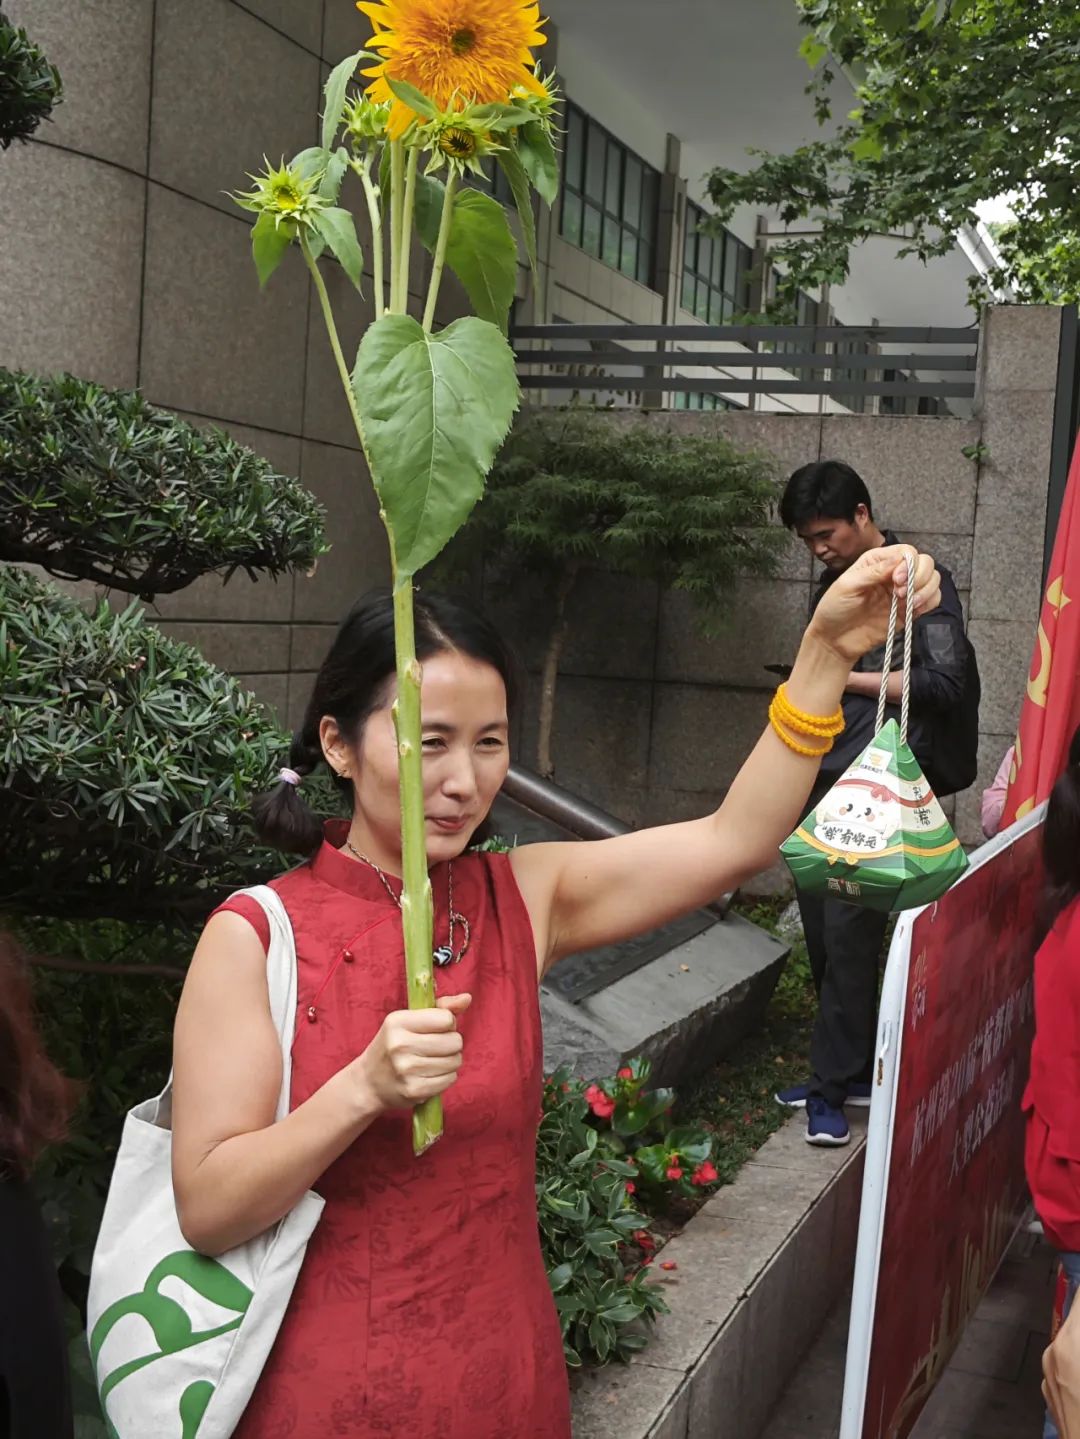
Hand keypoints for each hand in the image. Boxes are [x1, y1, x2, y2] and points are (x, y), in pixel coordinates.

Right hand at [350, 993, 470, 1112]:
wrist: (368, 1082)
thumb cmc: (393, 1045)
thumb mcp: (408, 1020)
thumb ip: (440, 1007)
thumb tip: (467, 998)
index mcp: (398, 1022)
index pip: (446, 1019)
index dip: (447, 1023)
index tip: (436, 1029)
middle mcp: (400, 1045)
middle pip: (454, 1041)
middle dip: (451, 1043)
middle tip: (435, 1047)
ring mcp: (407, 1070)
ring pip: (455, 1061)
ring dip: (450, 1061)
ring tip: (432, 1061)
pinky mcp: (414, 1090)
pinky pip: (450, 1079)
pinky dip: (446, 1077)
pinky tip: (430, 1075)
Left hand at [807, 545, 939, 666]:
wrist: (834, 640)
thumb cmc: (835, 609)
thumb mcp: (848, 585)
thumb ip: (874, 571)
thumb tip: (899, 559)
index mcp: (878, 561)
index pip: (907, 551)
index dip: (908, 564)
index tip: (897, 580)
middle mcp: (894, 573)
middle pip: (925, 562)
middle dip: (919, 576)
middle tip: (900, 593)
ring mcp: (904, 592)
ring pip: (933, 580)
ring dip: (926, 590)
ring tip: (908, 603)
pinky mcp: (909, 610)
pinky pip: (932, 600)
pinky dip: (929, 602)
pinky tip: (913, 609)